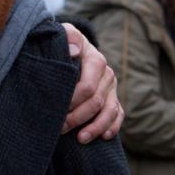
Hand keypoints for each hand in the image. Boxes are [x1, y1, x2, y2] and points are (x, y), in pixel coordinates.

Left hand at [61, 23, 123, 143]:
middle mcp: (107, 74)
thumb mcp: (63, 34)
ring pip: (110, 111)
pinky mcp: (113, 98)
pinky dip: (112, 127)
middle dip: (78, 117)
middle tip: (59, 128)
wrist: (71, 48)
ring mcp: (112, 88)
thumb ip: (68, 37)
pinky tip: (103, 137)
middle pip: (96, 102)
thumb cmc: (64, 44)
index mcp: (96, 60)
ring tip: (80, 139)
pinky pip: (118, 115)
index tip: (56, 111)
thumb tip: (74, 51)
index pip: (87, 87)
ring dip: (96, 127)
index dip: (72, 102)